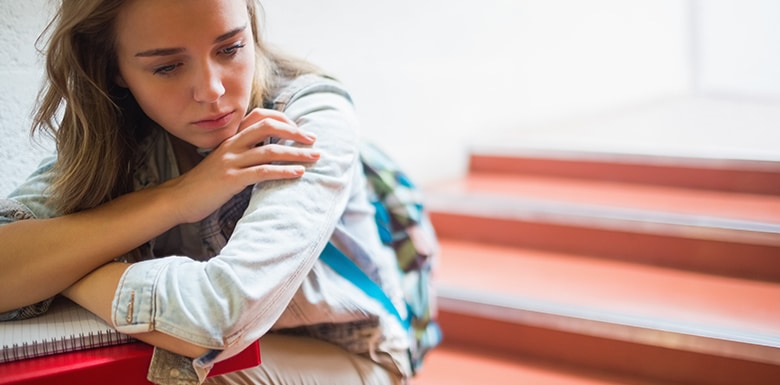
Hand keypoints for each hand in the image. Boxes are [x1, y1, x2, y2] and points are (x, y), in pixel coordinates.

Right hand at [164, 108, 319, 222]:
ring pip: (270, 150)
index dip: (283, 120)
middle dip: (295, 133)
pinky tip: (298, 174)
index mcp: (231, 138)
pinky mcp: (231, 179)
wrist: (179, 198)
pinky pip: (263, 172)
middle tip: (314, 141)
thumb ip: (243, 153)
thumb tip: (267, 153)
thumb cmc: (205, 183)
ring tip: (315, 158)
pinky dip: (284, 171)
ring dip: (296, 153)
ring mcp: (231, 161)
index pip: (260, 117)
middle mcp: (232, 145)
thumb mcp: (224, 161)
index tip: (300, 131)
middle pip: (268, 127)